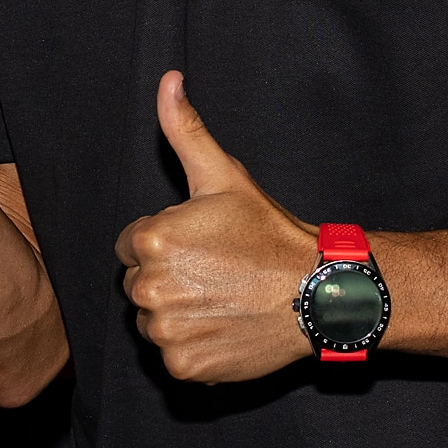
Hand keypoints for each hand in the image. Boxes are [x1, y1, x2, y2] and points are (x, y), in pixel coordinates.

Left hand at [113, 72, 319, 381]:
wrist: (316, 293)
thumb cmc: (269, 233)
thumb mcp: (224, 176)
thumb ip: (184, 129)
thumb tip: (167, 80)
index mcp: (151, 239)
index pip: (131, 245)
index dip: (167, 242)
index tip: (204, 246)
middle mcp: (149, 288)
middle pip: (138, 285)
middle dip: (169, 278)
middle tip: (216, 273)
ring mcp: (165, 332)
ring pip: (152, 321)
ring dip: (178, 313)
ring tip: (221, 299)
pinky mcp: (182, 366)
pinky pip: (171, 356)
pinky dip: (193, 347)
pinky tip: (223, 328)